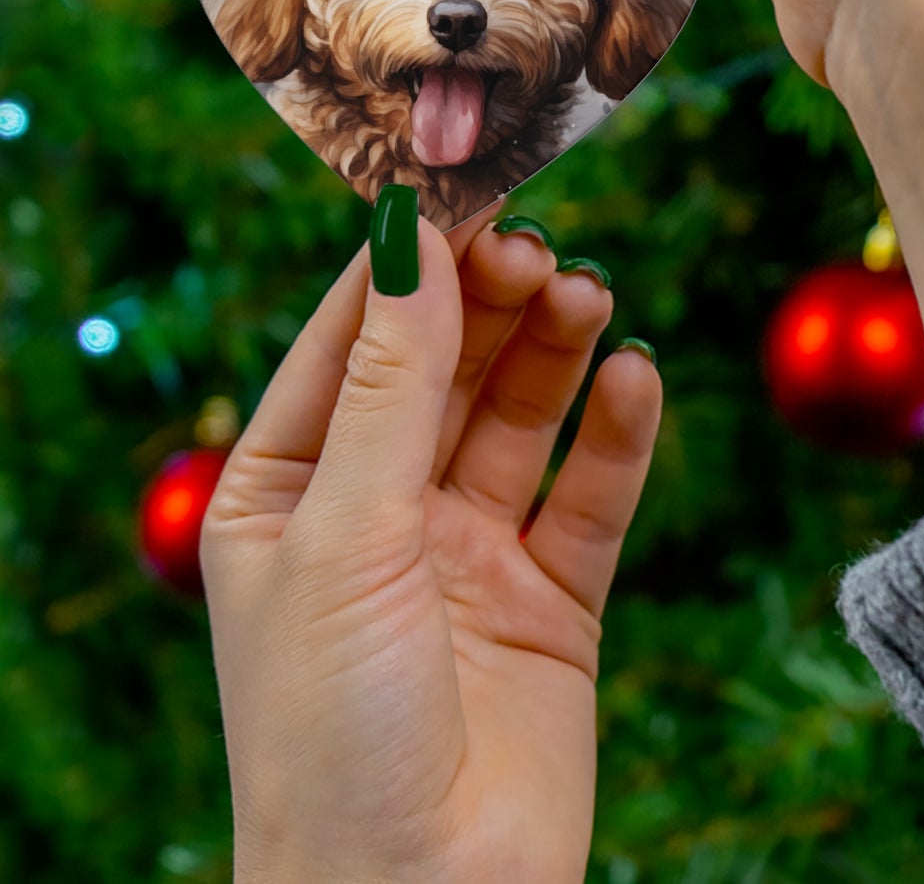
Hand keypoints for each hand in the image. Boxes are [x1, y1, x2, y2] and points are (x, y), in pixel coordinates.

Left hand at [201, 208, 660, 883]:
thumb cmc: (331, 732)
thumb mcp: (345, 533)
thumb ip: (390, 384)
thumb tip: (408, 236)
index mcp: (288, 492)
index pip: (351, 343)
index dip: (408, 266)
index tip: (466, 191)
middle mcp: (379, 513)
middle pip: (446, 368)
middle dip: (491, 303)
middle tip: (540, 248)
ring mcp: (469, 554)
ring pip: (521, 417)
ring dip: (556, 351)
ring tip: (590, 298)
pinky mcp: (552, 599)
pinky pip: (590, 495)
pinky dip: (617, 434)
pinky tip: (635, 378)